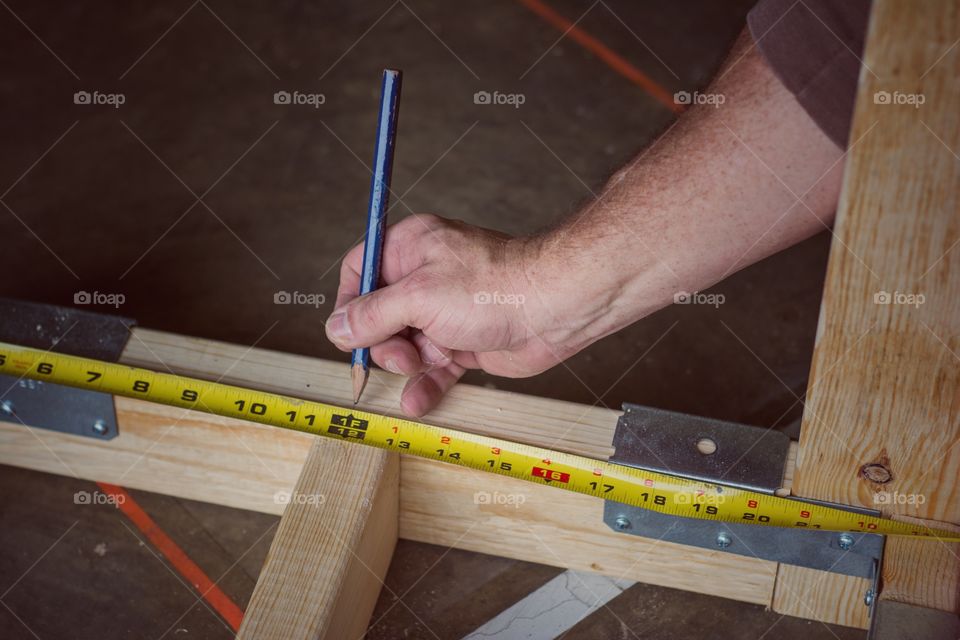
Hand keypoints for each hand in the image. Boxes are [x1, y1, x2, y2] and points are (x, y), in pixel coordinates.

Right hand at [325, 214, 575, 416]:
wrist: (553, 310)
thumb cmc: (492, 288)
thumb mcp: (419, 297)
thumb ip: (372, 315)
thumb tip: (336, 328)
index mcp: (410, 248)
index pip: (360, 273)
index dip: (349, 305)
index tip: (346, 334)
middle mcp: (425, 278)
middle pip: (379, 318)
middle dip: (384, 344)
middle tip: (402, 355)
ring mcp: (445, 312)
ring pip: (405, 346)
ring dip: (407, 365)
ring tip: (421, 366)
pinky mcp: (465, 342)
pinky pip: (434, 367)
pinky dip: (426, 385)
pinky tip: (416, 403)